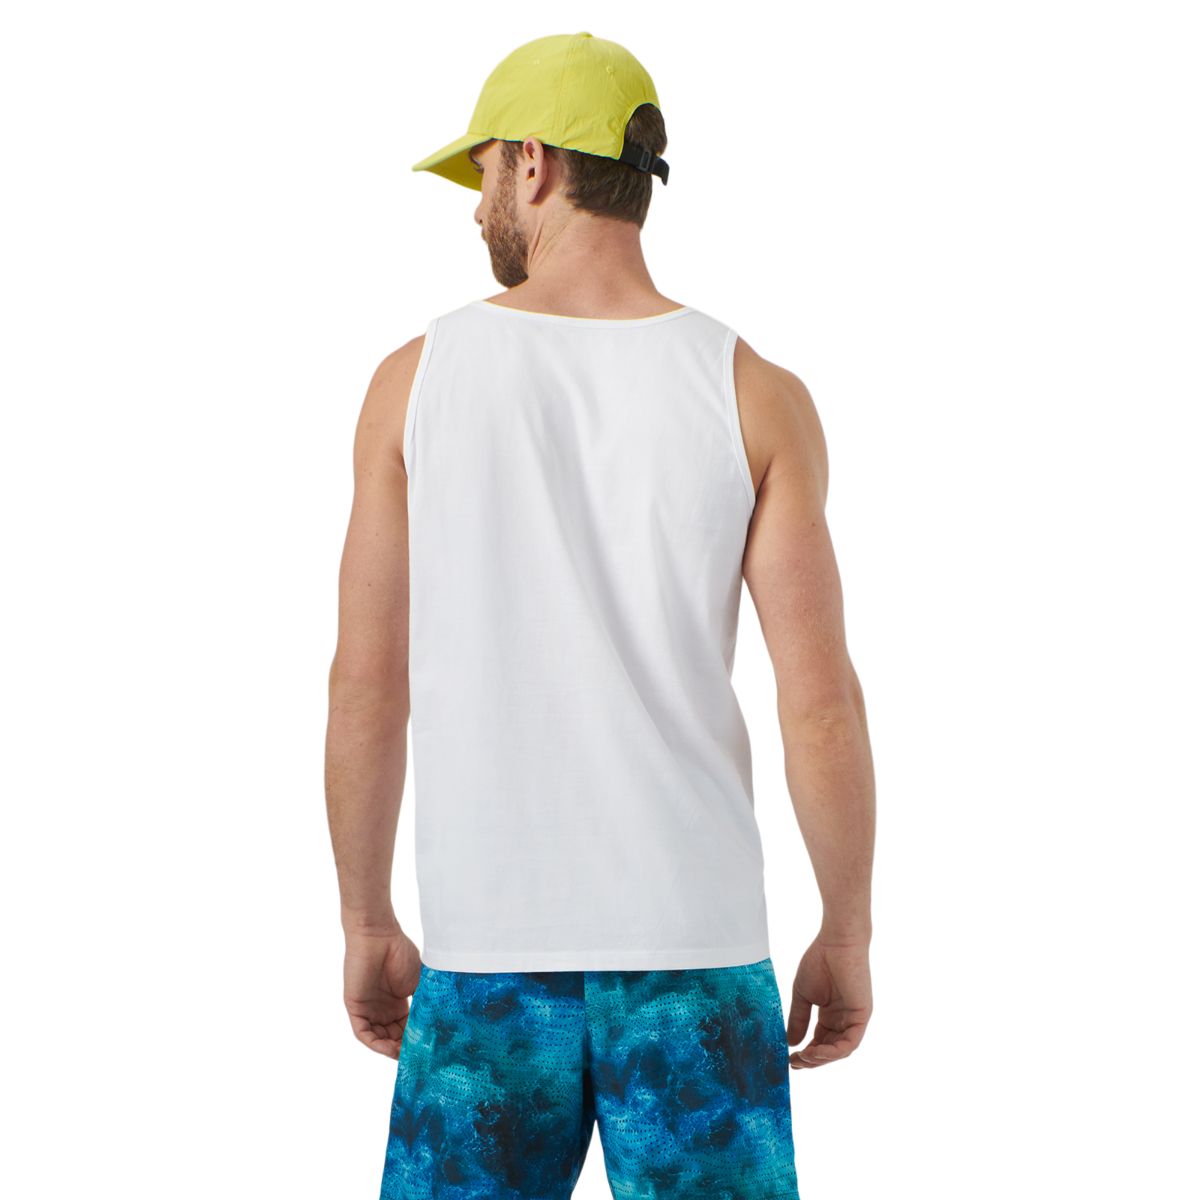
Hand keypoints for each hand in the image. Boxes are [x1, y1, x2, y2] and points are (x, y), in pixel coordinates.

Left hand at [341, 918, 422, 1061]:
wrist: (379, 935)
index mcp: (399, 1003)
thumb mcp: (419, 982)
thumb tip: (441, 1025)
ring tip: (406, 1056)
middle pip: (393, 1038)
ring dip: (392, 1050)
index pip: (407, 1030)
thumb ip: (425, 1003)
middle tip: (419, 1057)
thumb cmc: (401, 952)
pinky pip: (364, 1034)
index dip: (417, 1041)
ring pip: (379, 1040)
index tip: (430, 1049)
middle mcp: (383, 1010)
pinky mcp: (355, 1009)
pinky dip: (377, 1045)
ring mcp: (368, 1010)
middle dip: (405, 1049)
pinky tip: (391, 1049)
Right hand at [785, 929, 872, 1069]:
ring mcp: (853, 1020)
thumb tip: (790, 1044)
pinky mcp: (862, 1017)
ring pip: (839, 1051)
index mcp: (830, 1016)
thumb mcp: (802, 995)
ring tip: (803, 1057)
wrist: (836, 942)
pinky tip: (815, 1050)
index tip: (788, 1060)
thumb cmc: (819, 961)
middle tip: (794, 1063)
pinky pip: (850, 1043)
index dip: (804, 1054)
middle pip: (829, 1051)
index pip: (818, 1043)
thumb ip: (798, 1019)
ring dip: (821, 1059)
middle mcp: (843, 1021)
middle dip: (811, 1061)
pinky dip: (833, 1051)